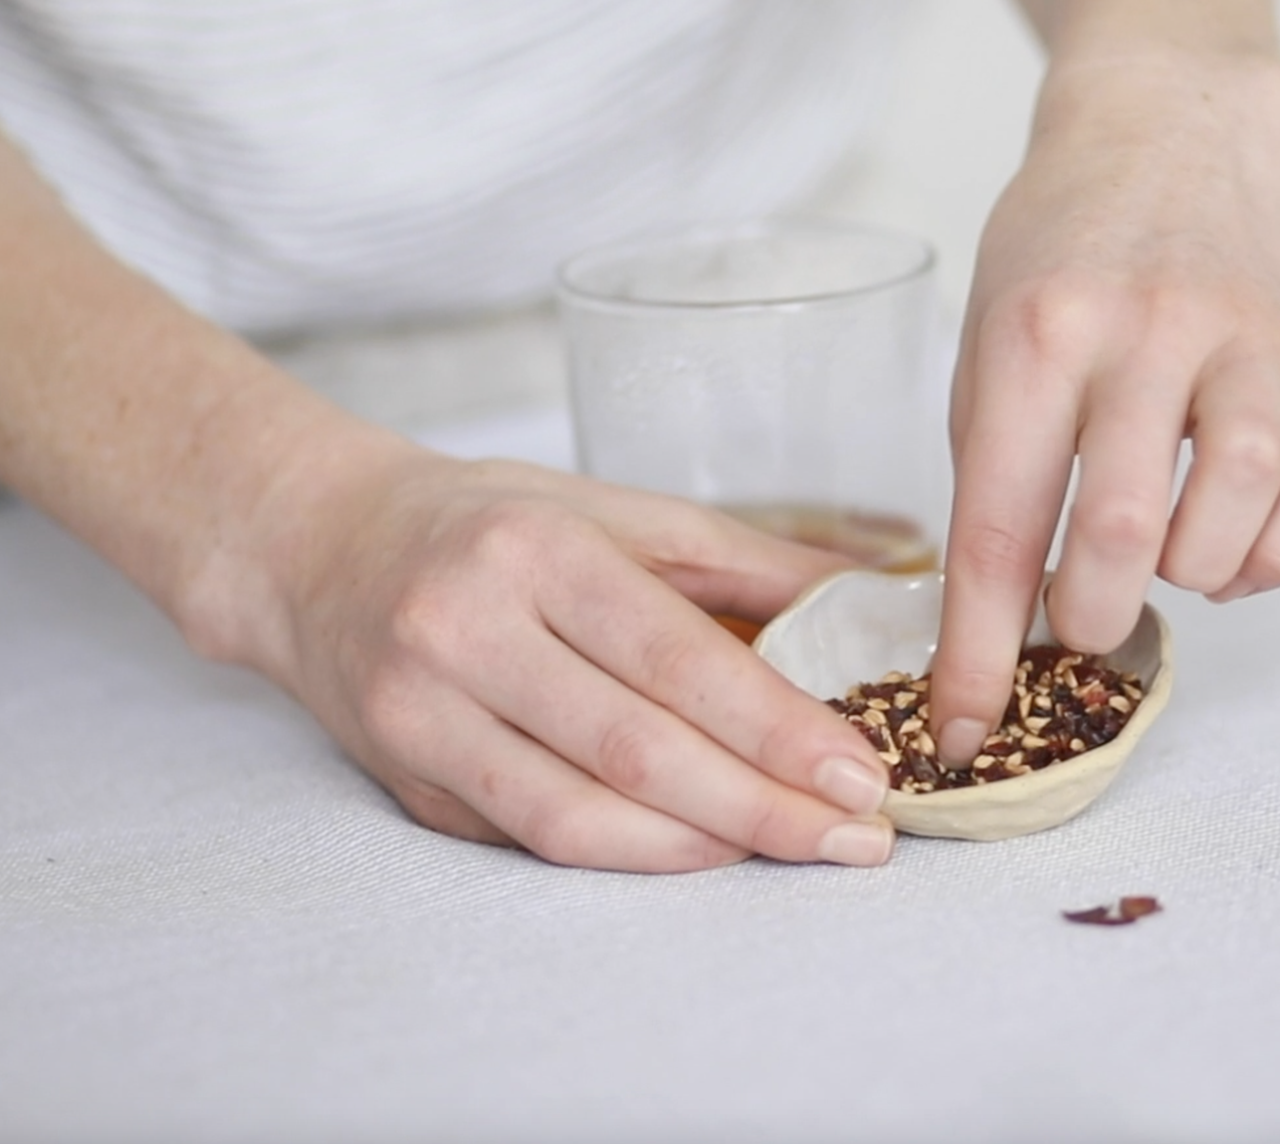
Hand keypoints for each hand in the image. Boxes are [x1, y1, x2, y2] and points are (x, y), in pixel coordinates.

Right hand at [250, 447, 894, 871]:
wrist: (320, 549)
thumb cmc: (492, 523)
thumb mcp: (617, 512)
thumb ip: (746, 558)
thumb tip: (871, 597)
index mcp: (535, 550)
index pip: (674, 658)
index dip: (774, 727)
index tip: (859, 774)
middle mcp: (466, 631)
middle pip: (634, 748)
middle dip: (761, 806)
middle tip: (857, 838)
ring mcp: (421, 715)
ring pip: (576, 814)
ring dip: (700, 848)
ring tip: (795, 851)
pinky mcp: (405, 779)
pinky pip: (529, 837)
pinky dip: (626, 853)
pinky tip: (699, 851)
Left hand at [929, 51, 1279, 764]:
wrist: (1170, 134)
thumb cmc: (1057, 259)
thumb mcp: (988, 346)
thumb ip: (997, 477)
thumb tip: (1002, 630)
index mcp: (1034, 336)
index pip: (998, 526)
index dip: (976, 652)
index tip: (958, 733)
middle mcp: (1142, 331)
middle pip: (1122, 530)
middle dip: (1094, 618)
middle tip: (1084, 618)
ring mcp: (1241, 336)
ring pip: (1237, 506)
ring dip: (1193, 577)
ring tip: (1164, 564)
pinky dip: (1279, 553)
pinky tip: (1236, 552)